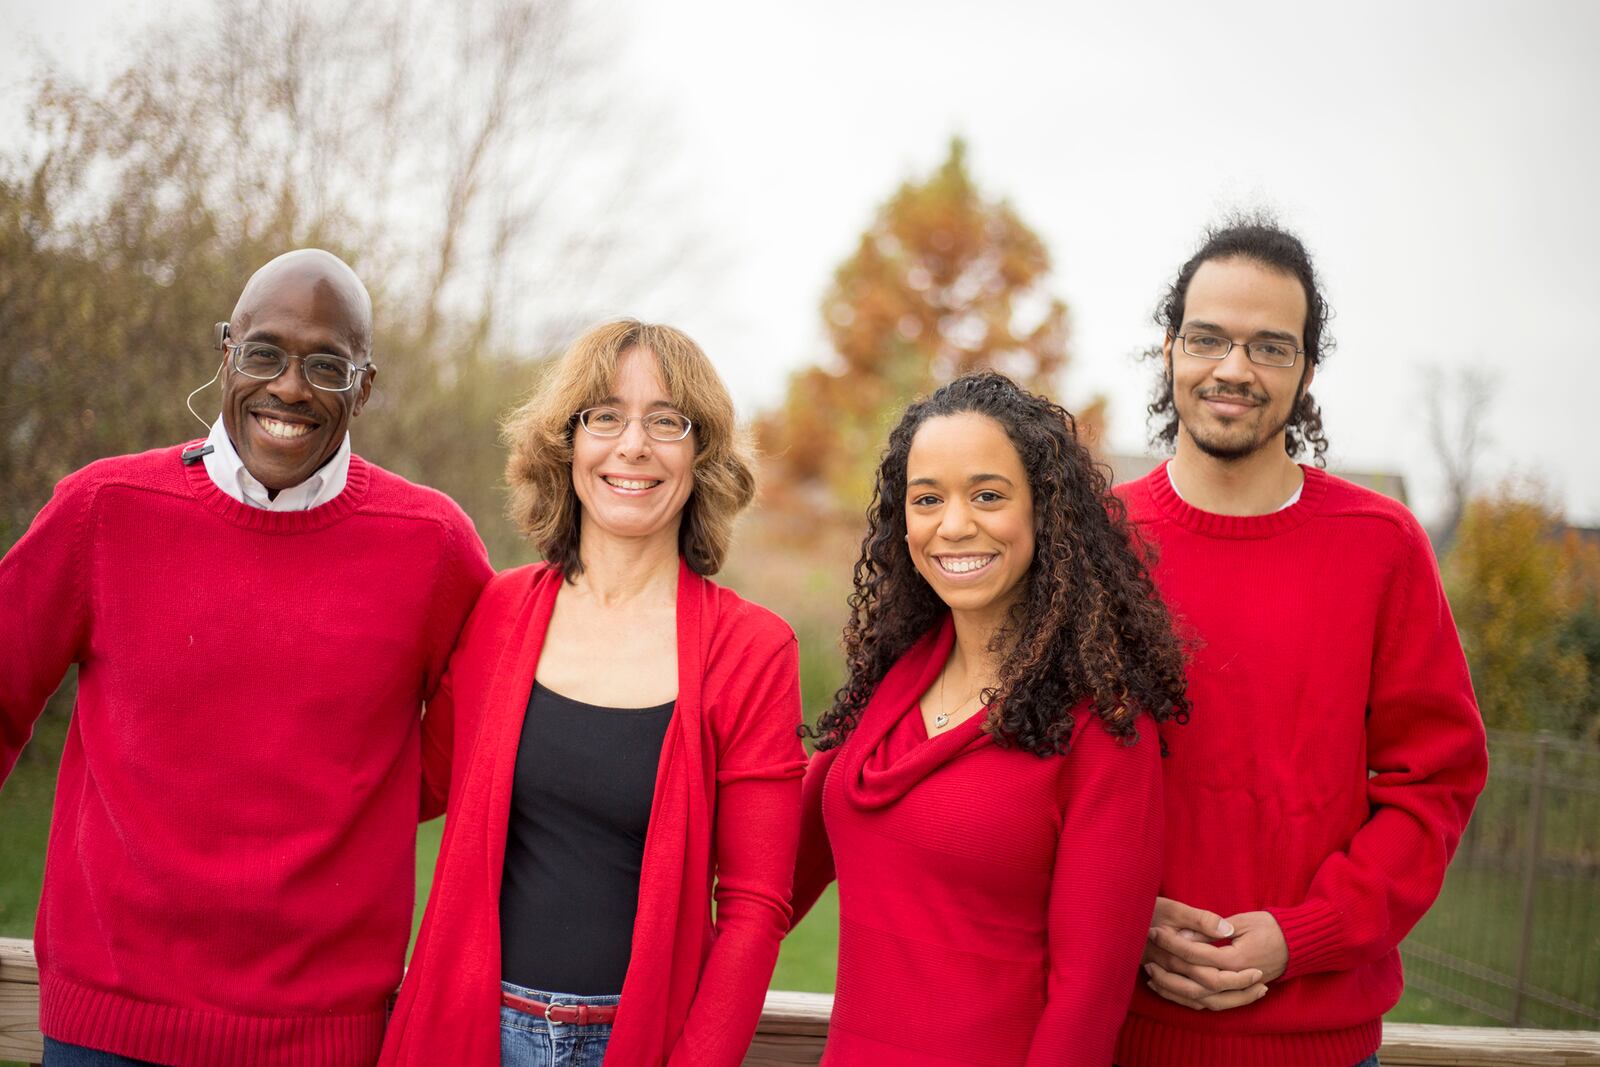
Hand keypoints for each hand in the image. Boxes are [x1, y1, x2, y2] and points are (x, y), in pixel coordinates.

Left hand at [1141, 898, 1279, 1011]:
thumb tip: (1185, 937)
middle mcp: (1237, 979)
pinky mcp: (1237, 993)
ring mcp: (1239, 989)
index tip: (1155, 930)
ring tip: (1152, 975)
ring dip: (1175, 991)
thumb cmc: (1269, 926)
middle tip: (1147, 956)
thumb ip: (1211, 930)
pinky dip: (1189, 1000)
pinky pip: (1210, 1004)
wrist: (1297, 943)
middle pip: (1196, 985)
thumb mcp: (1241, 920)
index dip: (1173, 943)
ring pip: (1202, 1000)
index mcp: (1238, 959)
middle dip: (1169, 972)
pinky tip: (1169, 990)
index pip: (1198, 955)